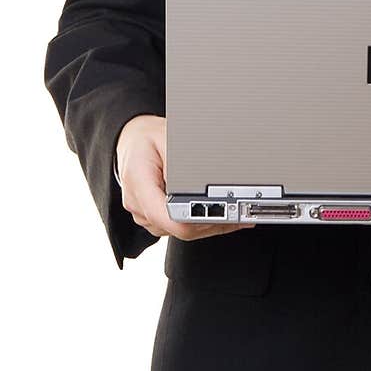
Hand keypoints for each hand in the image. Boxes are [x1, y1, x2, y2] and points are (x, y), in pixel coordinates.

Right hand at [116, 114, 252, 239]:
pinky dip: (198, 223)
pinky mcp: (151, 217)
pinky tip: (219, 215)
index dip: (196, 219)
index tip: (222, 212)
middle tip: (239, 215)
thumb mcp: (167, 138)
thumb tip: (204, 183)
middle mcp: (137, 203)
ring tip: (234, 214)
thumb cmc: (147, 138)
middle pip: (177, 228)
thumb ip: (183, 162)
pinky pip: (176, 227)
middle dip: (210, 224)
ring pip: (178, 232)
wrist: (130, 139)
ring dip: (206, 225)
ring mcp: (142, 213)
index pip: (166, 216)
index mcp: (138, 182)